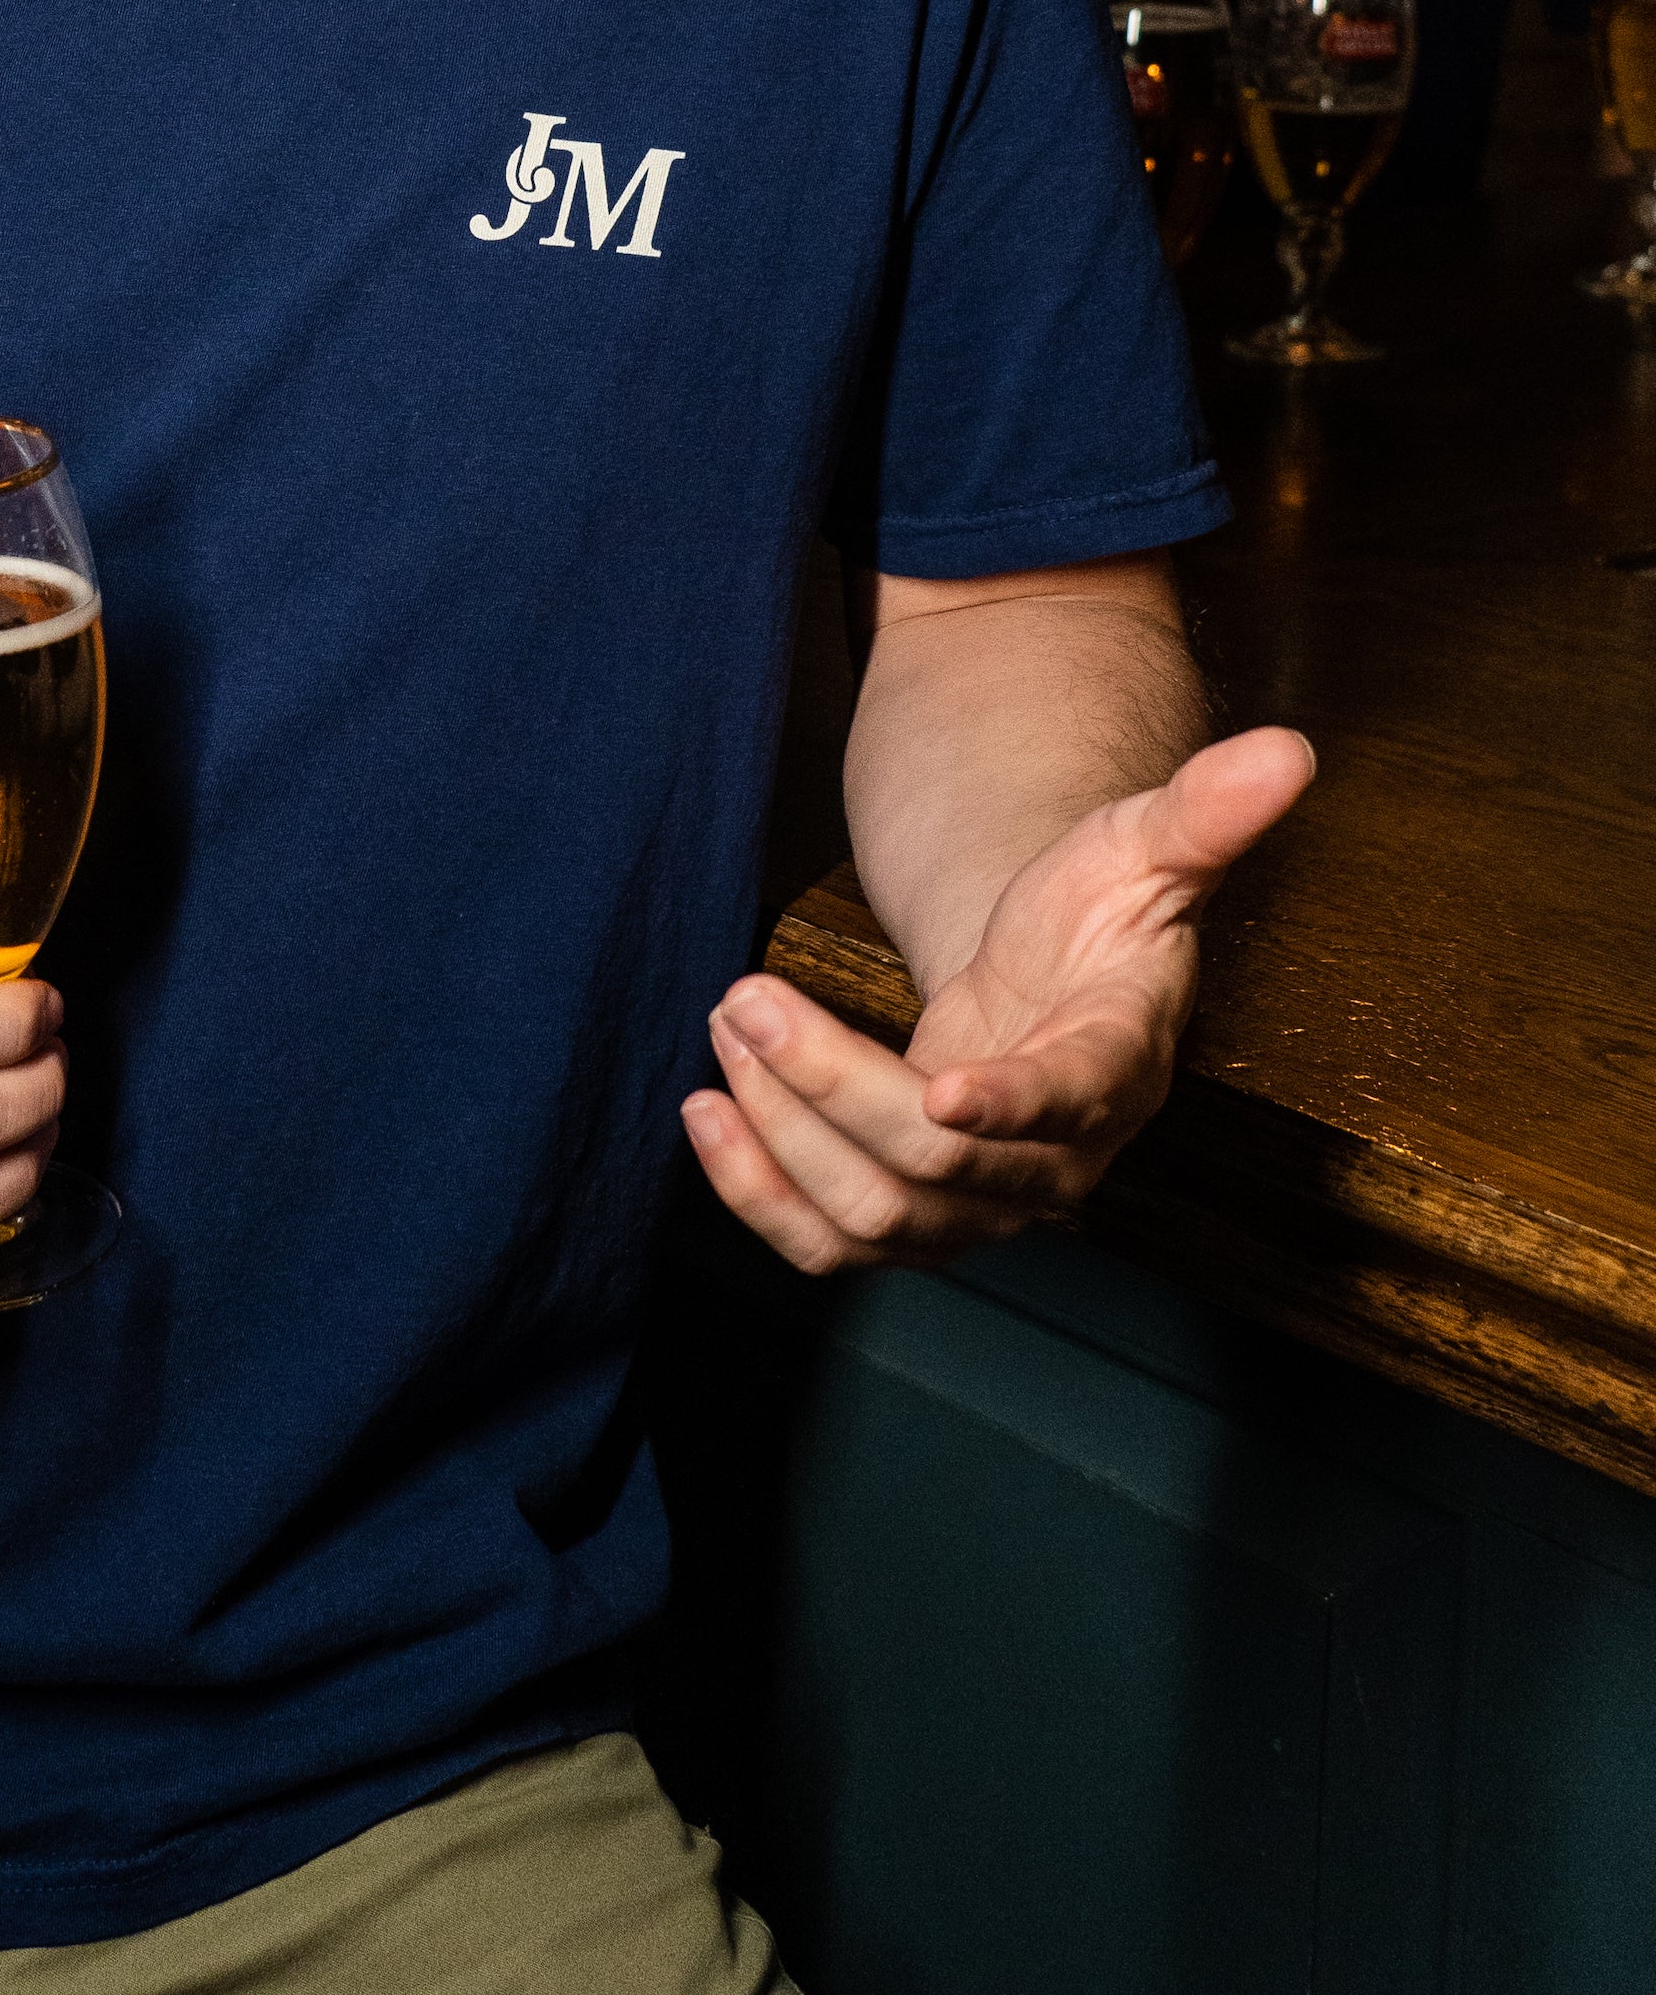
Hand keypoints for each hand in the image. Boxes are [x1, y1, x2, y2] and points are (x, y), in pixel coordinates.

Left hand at [682, 726, 1312, 1274]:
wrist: (1054, 979)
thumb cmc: (1100, 910)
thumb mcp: (1145, 845)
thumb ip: (1204, 810)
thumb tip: (1288, 750)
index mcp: (1117, 1068)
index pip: (1068, 1104)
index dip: (1013, 1103)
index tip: (942, 1086)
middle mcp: (1054, 1160)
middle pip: (937, 1166)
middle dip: (830, 1086)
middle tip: (745, 999)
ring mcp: (981, 1203)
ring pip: (875, 1216)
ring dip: (783, 1137)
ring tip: (727, 1030)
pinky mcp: (913, 1214)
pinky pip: (831, 1245)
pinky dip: (758, 1195)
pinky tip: (706, 1113)